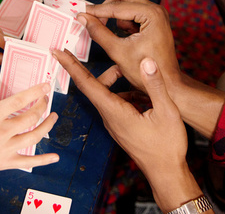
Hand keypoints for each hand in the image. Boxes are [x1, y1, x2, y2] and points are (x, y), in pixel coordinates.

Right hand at [0, 79, 58, 176]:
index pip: (19, 101)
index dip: (35, 92)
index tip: (45, 86)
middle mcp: (1, 131)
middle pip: (31, 117)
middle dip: (42, 106)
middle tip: (45, 100)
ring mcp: (5, 148)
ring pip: (34, 136)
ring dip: (48, 125)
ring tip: (53, 117)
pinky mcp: (6, 162)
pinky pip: (29, 161)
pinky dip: (44, 160)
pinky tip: (55, 156)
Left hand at [53, 50, 202, 212]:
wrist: (166, 173)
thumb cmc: (167, 146)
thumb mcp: (167, 112)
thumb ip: (155, 85)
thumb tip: (146, 61)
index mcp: (115, 112)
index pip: (86, 84)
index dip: (71, 66)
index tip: (57, 52)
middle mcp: (109, 117)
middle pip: (94, 85)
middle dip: (96, 68)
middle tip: (100, 53)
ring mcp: (114, 123)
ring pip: (106, 94)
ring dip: (114, 80)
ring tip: (132, 73)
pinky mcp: (120, 126)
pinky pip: (115, 103)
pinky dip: (124, 92)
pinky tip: (142, 93)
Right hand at [78, 0, 181, 90]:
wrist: (166, 85)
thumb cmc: (146, 72)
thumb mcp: (117, 51)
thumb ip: (99, 32)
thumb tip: (83, 18)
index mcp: (152, 14)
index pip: (117, 6)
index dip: (96, 10)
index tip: (80, 13)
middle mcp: (156, 9)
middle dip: (105, 8)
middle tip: (90, 19)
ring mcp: (156, 14)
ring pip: (126, 4)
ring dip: (114, 16)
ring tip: (106, 32)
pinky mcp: (154, 21)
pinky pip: (132, 13)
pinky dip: (122, 22)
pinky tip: (122, 38)